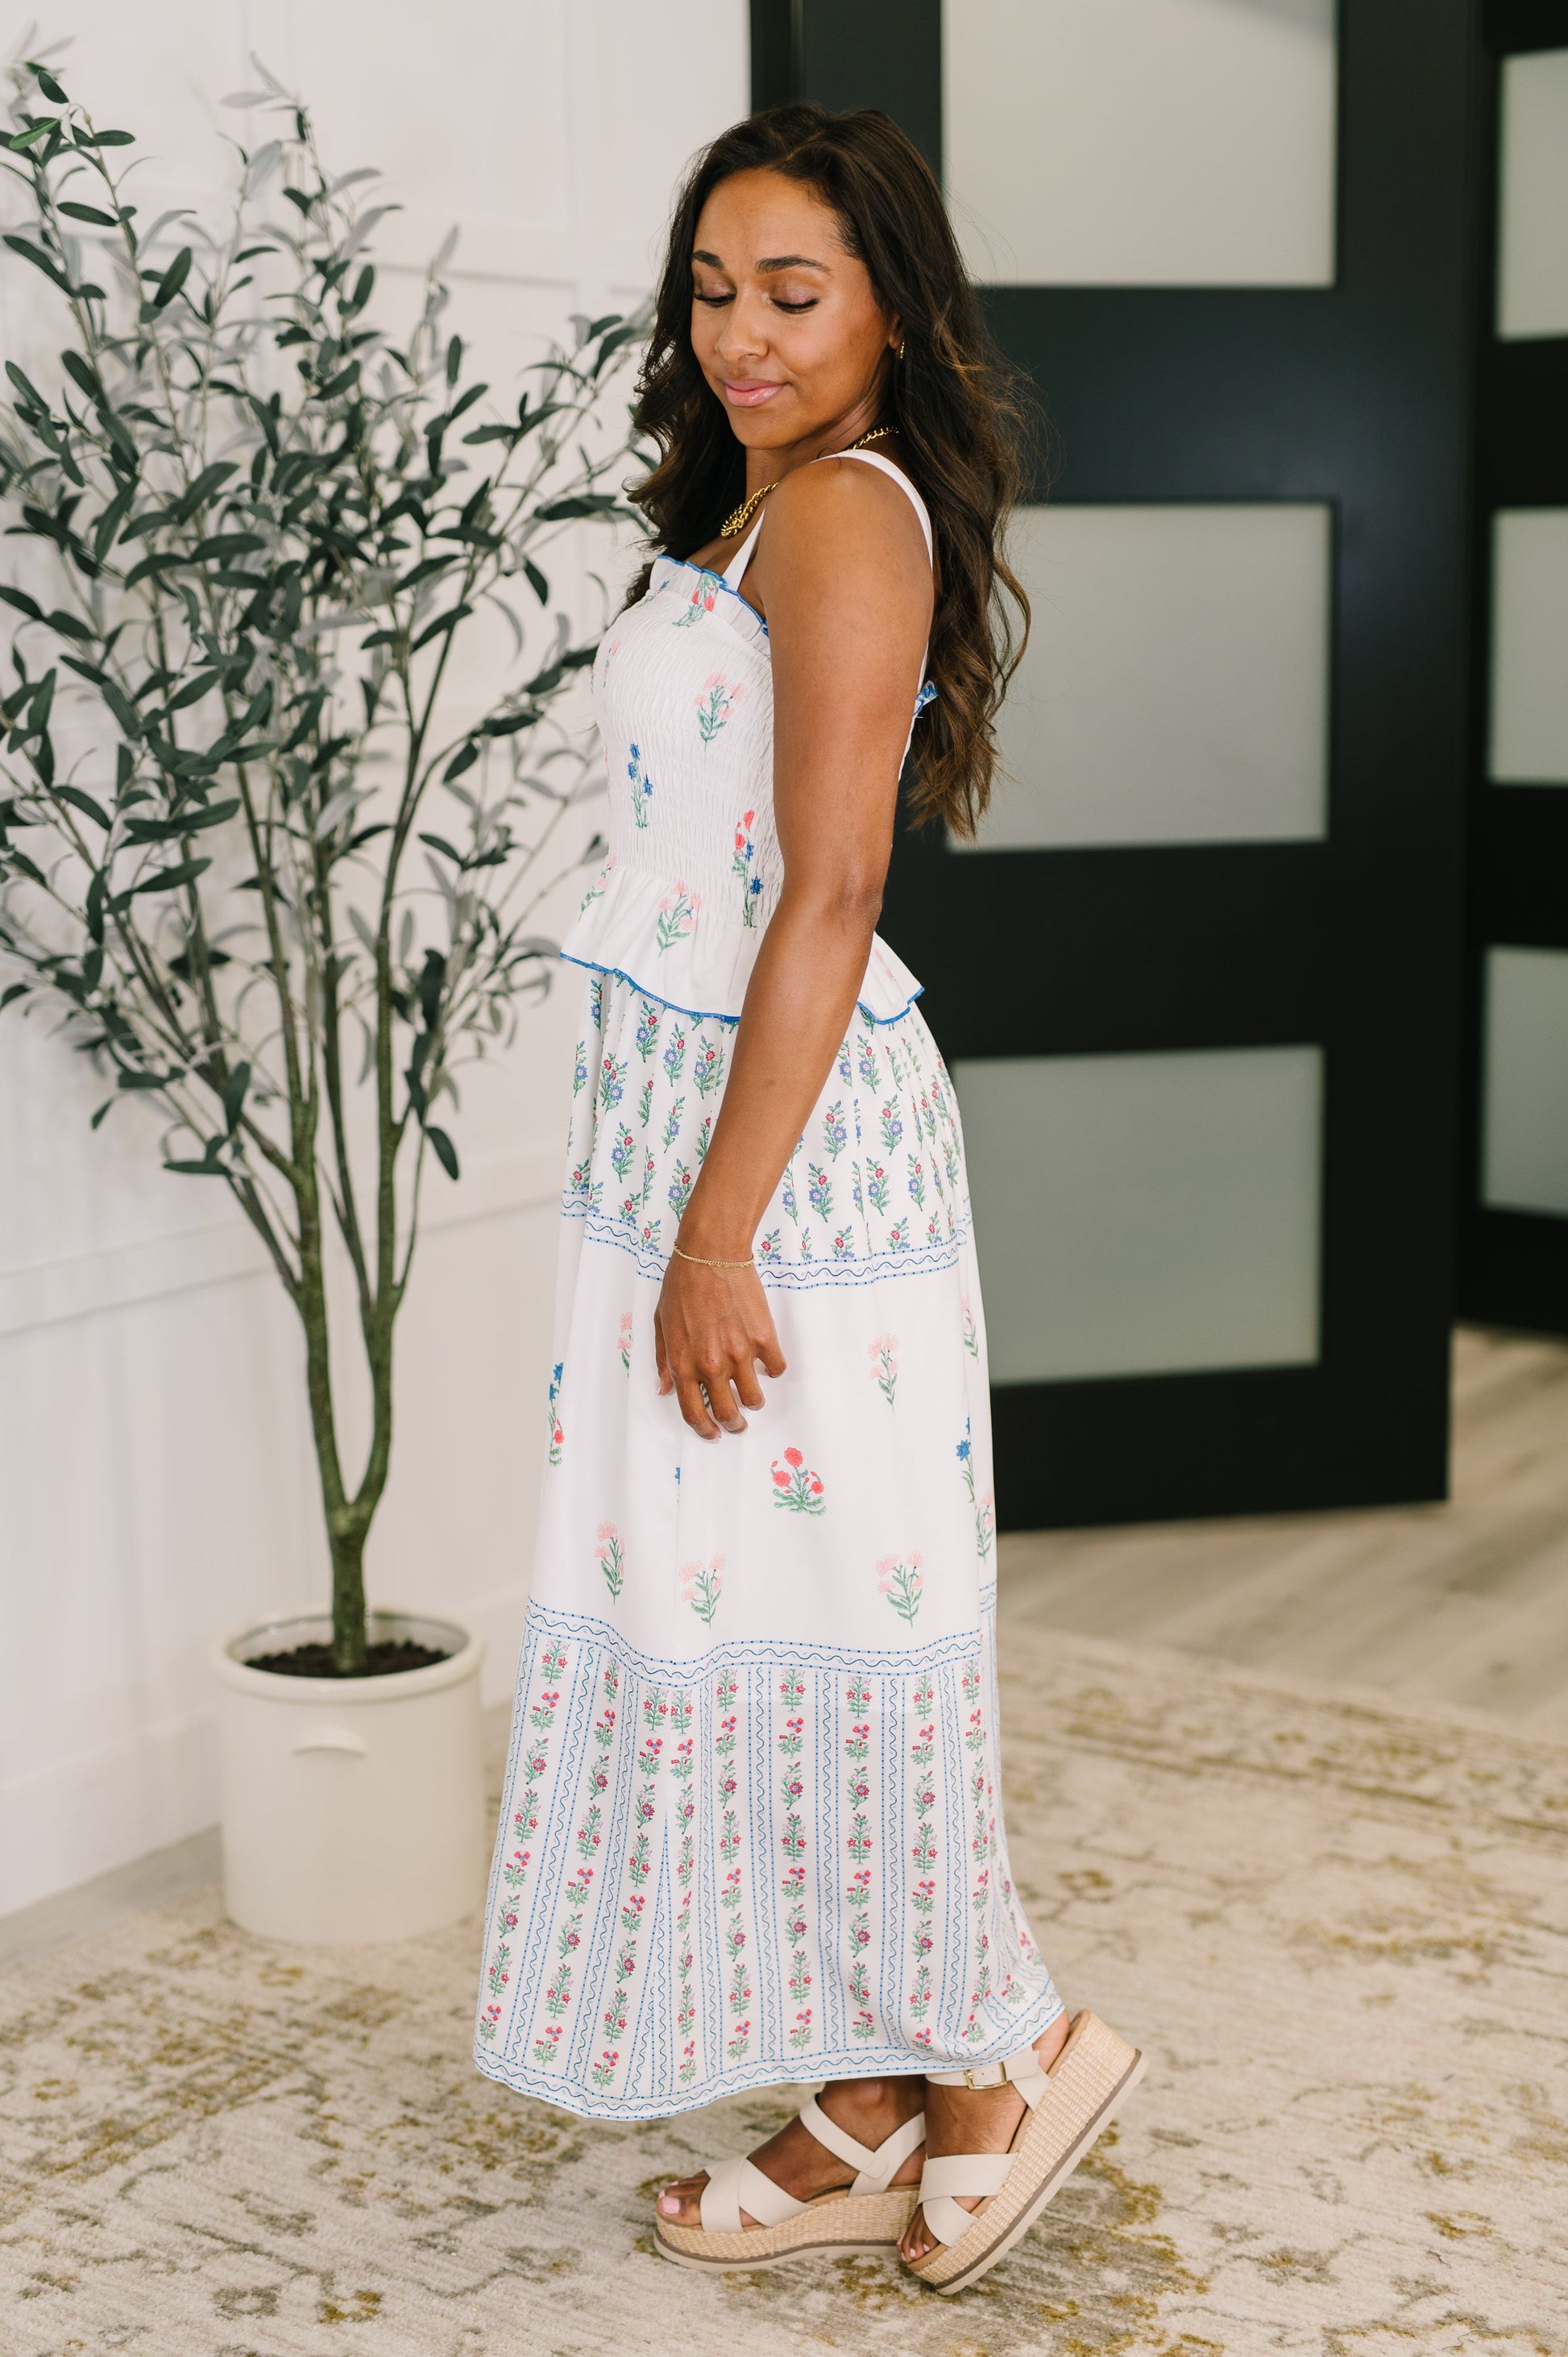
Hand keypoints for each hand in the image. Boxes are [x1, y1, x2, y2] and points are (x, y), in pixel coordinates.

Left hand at [655, 1255, 786, 1438]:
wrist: (711, 1255)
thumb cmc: (681, 1285)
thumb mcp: (660, 1324)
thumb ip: (663, 1360)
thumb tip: (665, 1389)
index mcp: (683, 1364)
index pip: (694, 1412)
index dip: (704, 1430)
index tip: (713, 1434)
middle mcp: (711, 1365)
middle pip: (727, 1413)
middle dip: (734, 1424)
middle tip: (738, 1423)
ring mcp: (740, 1354)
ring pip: (754, 1397)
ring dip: (754, 1401)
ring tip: (753, 1396)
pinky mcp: (764, 1338)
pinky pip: (775, 1368)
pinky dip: (772, 1369)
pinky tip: (766, 1362)